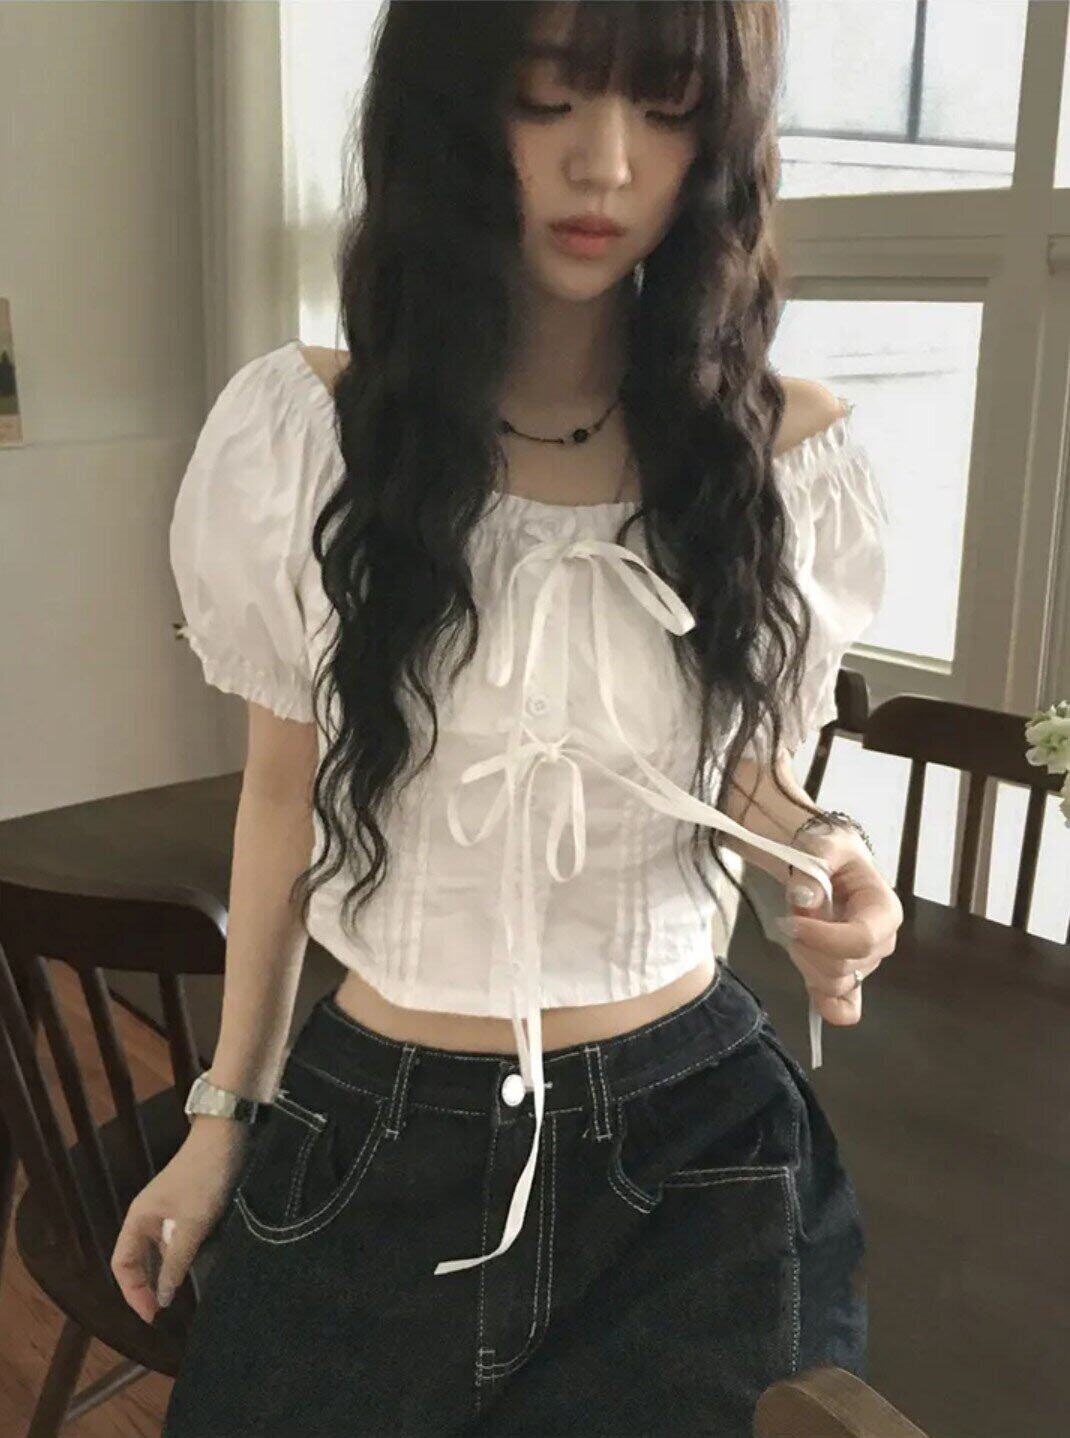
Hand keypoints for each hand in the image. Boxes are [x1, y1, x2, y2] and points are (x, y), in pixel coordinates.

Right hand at [110, 1117, 251, 1322]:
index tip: (151, 1315)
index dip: (132, 1292)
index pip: (123, 1264)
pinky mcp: (187, 1207)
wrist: (226, 1137)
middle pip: (138, 1260)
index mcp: (139, 1219)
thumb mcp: (191, 1226)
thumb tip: (162, 1298)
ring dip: (165, 1274)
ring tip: (178, 1299)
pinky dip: (180, 1258)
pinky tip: (195, 1270)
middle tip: (163, 1314)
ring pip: (159, 1252)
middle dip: (146, 1287)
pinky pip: (176, 1241)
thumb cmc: (204, 1179)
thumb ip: (175, 1263)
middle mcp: (148, 1217)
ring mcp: (167, 1212)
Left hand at [775, 824, 902, 1029]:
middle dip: (805, 946)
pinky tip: (815, 997)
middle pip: (842, 968)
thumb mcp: (823, 843)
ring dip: (804, 961)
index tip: (790, 921)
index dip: (821, 937)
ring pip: (833, 985)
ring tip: (796, 930)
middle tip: (788, 917)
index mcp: (884, 911)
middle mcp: (881, 943)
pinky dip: (828, 1007)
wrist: (825, 862)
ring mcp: (865, 964)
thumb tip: (807, 897)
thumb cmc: (830, 852)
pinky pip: (845, 1008)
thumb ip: (814, 865)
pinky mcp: (847, 977)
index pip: (860, 940)